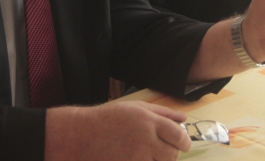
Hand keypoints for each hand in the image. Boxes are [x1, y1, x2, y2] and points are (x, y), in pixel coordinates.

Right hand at [44, 102, 190, 160]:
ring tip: (146, 153)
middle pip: (172, 154)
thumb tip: (184, 118)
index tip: (183, 144)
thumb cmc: (108, 119)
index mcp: (149, 122)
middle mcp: (145, 140)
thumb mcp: (136, 108)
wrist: (80, 136)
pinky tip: (137, 157)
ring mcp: (135, 158)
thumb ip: (163, 113)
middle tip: (162, 149)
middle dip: (171, 153)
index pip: (179, 136)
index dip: (184, 142)